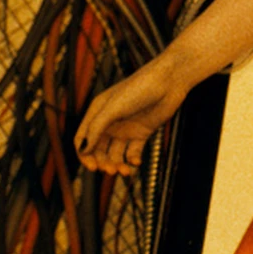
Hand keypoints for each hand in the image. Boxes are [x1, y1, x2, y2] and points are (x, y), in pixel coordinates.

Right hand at [75, 56, 187, 175]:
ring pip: (115, 154)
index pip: (83, 139)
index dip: (84, 155)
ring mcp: (126, 128)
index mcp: (97, 113)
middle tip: (111, 171)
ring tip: (125, 171)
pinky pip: (132, 152)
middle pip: (98, 150)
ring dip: (117, 164)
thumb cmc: (139, 89)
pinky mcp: (141, 132)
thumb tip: (83, 150)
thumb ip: (96, 128)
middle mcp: (109, 122)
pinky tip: (136, 163)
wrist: (169, 81)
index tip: (92, 167)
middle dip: (103, 162)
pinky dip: (132, 160)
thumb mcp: (113, 108)